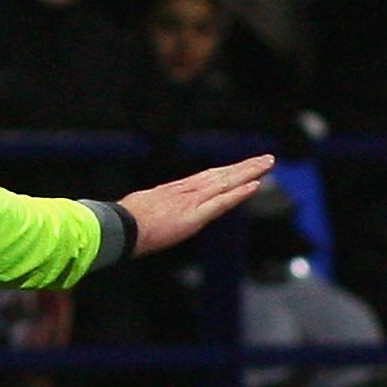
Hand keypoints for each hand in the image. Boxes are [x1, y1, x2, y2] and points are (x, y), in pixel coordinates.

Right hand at [118, 154, 274, 256]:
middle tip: (267, 158)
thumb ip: (154, 206)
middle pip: (222, 175)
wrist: (118, 228)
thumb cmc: (124, 223)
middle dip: (246, 167)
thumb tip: (150, 209)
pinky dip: (238, 194)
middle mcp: (187, 191)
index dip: (229, 172)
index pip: (209, 178)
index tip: (244, 166)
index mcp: (175, 191)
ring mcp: (192, 202)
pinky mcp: (193, 217)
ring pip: (226, 183)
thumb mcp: (142, 208)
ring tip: (268, 163)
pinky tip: (254, 185)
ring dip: (249, 173)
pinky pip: (221, 203)